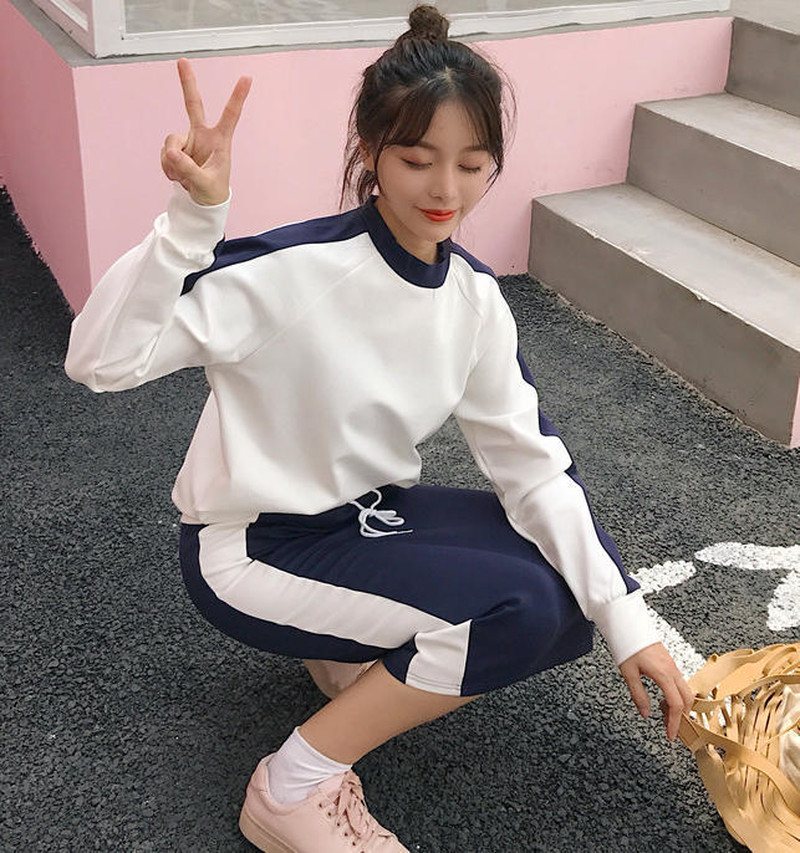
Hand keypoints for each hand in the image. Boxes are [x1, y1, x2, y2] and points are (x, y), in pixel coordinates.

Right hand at [160, 58, 251, 205]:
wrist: (202, 201)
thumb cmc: (212, 191)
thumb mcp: (204, 184)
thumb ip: (188, 169)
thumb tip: (171, 154)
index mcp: (220, 141)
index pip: (230, 115)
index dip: (238, 97)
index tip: (247, 78)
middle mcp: (203, 135)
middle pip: (193, 104)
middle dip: (187, 83)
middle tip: (182, 60)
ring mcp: (188, 140)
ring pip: (171, 141)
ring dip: (171, 161)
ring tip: (182, 177)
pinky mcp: (176, 148)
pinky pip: (165, 153)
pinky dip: (168, 167)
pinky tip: (178, 176)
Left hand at [618, 642, 694, 740]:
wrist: (629, 625)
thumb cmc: (628, 646)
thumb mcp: (628, 673)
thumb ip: (638, 695)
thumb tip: (646, 714)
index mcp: (664, 675)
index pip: (676, 705)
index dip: (674, 723)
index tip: (670, 736)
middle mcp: (673, 671)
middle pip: (687, 699)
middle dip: (681, 717)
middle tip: (670, 728)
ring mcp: (673, 666)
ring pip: (685, 691)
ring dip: (679, 706)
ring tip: (665, 716)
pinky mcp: (670, 663)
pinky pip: (679, 683)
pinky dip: (676, 695)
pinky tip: (664, 700)